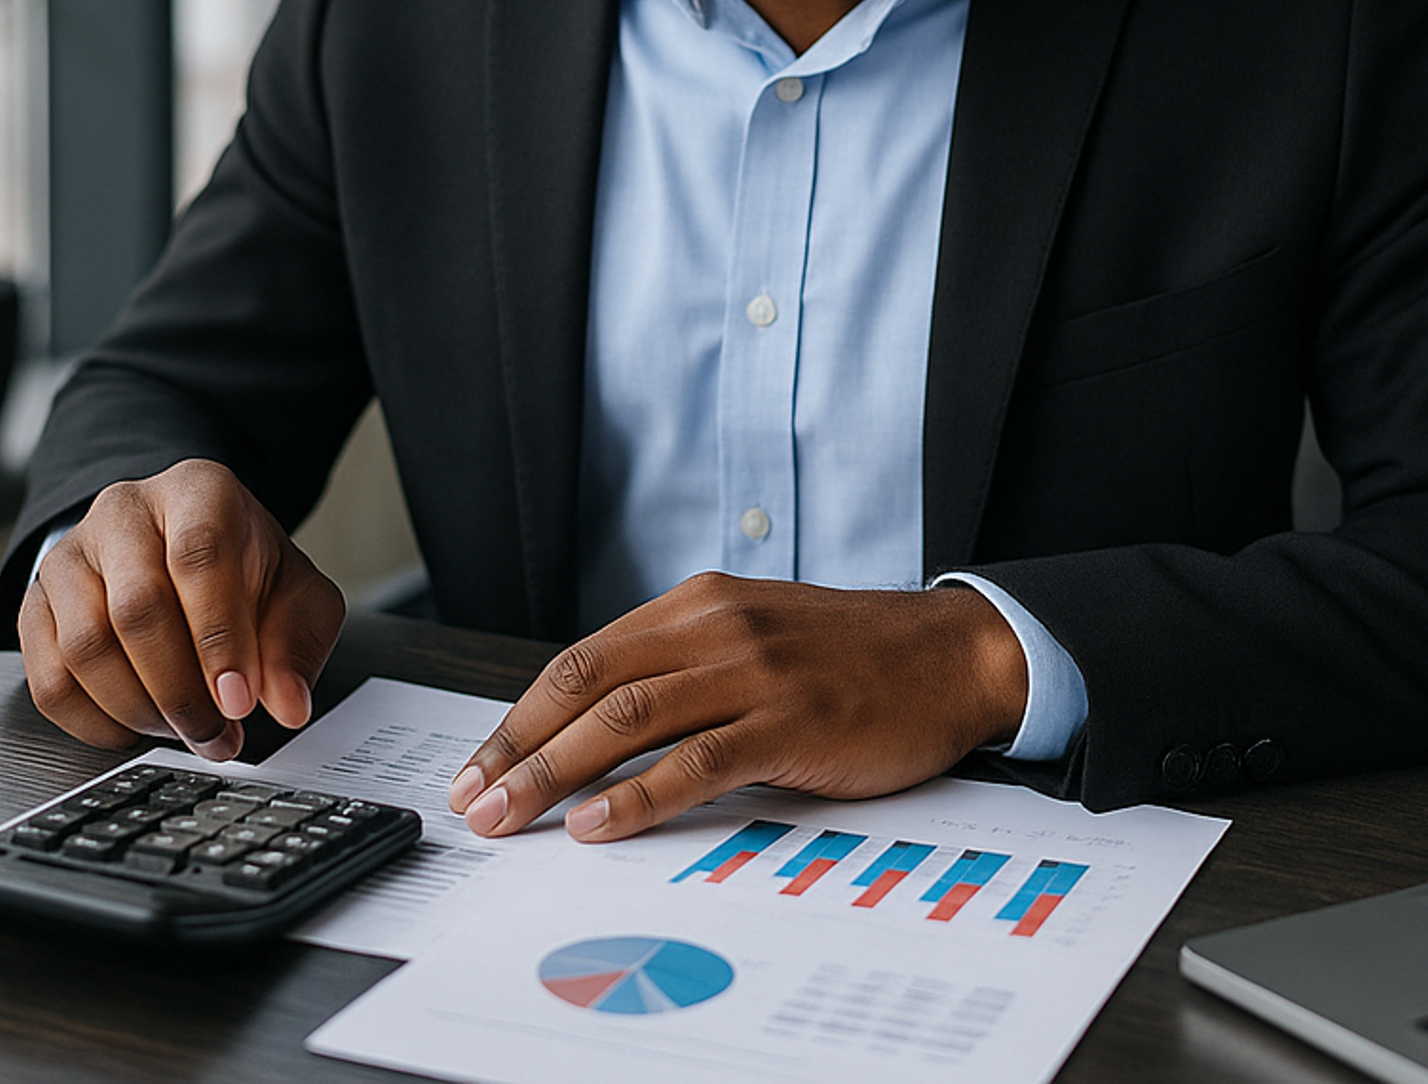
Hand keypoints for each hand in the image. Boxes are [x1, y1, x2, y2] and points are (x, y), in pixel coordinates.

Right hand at [17, 458, 344, 761]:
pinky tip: (136, 728)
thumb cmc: (244, 570)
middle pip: (136, 607)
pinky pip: (48, 678)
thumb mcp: (296, 595)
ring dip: (138, 708)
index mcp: (197, 491)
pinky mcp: (35, 605)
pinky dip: (93, 722)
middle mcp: (125, 513)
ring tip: (184, 728)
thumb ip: (297, 645)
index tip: (238, 698)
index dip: (218, 636)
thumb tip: (288, 703)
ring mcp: (71, 557)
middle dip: (180, 689)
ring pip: (86, 646)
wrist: (190, 551)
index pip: (198, 556)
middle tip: (215, 731)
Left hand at [447, 574, 1027, 841]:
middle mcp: (716, 625)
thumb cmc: (850, 655)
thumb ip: (685, 668)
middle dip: (520, 747)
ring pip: (628, 718)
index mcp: (698, 602)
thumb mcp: (754, 637)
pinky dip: (638, 795)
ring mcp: (754, 670)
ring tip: (513, 816)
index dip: (521, 714)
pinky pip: (697, 760)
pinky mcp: (790, 720)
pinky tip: (599, 824)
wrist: (951, 654)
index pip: (583, 658)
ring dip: (558, 772)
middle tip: (476, 800)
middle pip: (589, 684)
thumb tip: (597, 732)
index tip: (480, 763)